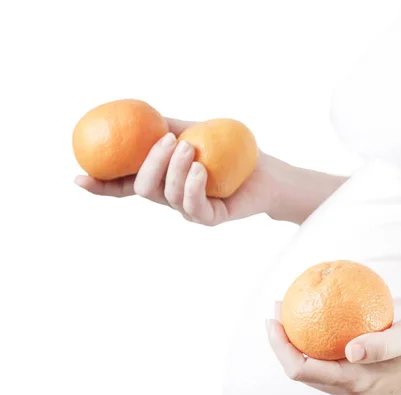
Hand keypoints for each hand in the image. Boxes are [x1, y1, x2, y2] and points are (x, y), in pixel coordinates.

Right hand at [74, 118, 277, 225]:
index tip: (79, 178)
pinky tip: (199, 169)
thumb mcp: (191, 130)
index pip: (126, 185)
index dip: (102, 185)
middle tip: (169, 139)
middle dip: (150, 162)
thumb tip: (131, 114)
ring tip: (191, 148)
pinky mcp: (210, 218)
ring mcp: (189, 210)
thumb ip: (162, 127)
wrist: (265, 169)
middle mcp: (171, 198)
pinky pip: (193, 207)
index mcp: (162, 179)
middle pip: (143, 188)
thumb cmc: (228, 148)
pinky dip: (192, 185)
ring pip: (167, 195)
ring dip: (174, 168)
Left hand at [266, 311, 400, 394]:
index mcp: (357, 383)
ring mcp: (355, 388)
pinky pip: (325, 365)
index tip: (274, 318)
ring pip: (311, 370)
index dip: (281, 347)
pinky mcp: (361, 379)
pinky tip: (315, 324)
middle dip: (282, 343)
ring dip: (295, 344)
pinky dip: (313, 346)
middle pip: (301, 372)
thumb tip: (350, 351)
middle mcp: (351, 391)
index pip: (303, 371)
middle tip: (279, 308)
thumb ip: (380, 346)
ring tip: (290, 312)